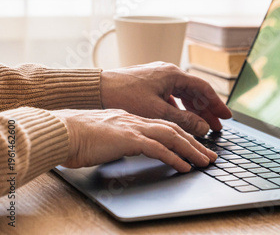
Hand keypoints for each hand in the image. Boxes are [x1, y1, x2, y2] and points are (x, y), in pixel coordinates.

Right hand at [52, 108, 217, 171]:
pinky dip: (174, 157)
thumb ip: (122, 140)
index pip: (165, 126)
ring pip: (172, 137)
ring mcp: (134, 127)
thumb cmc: (79, 137)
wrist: (62, 131)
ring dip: (191, 150)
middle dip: (195, 143)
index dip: (184, 136)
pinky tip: (184, 166)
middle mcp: (138, 120)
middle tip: (210, 156)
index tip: (196, 147)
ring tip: (205, 162)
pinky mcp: (128, 138)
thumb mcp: (107, 138)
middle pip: (175, 130)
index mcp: (133, 119)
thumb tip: (129, 148)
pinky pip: (158, 148)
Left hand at [100, 62, 231, 135]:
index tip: (226, 116)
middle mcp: (168, 72)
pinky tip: (181, 118)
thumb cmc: (124, 96)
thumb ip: (184, 120)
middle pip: (195, 91)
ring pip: (183, 94)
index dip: (216, 104)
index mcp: (173, 74)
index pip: (203, 89)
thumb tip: (204, 128)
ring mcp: (158, 76)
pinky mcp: (149, 83)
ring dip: (194, 109)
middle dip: (207, 110)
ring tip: (202, 124)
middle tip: (217, 125)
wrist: (96, 89)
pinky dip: (180, 107)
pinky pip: (172, 95)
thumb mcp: (158, 111)